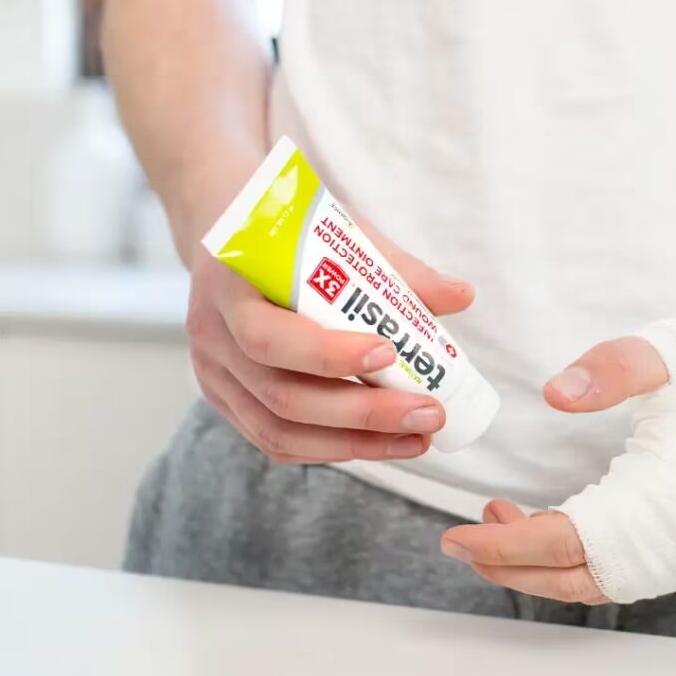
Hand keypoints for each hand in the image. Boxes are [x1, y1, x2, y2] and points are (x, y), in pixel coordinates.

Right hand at [186, 218, 474, 463]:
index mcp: (229, 287)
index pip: (268, 337)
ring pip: (281, 431)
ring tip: (417, 438)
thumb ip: (397, 268)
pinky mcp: (228, 401)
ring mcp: (214, 376)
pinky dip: (333, 448)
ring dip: (357, 443)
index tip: (389, 352)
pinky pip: (278, 441)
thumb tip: (463, 296)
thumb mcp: (339, 232)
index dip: (327, 355)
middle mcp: (212, 338)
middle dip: (363, 413)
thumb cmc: (289, 229)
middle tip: (428, 412)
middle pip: (283, 396)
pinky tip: (383, 443)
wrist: (227, 227)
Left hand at [440, 337, 669, 602]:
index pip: (567, 542)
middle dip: (513, 566)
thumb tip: (553, 394)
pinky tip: (559, 523)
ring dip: (546, 564)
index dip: (506, 546)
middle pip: (577, 578)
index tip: (459, 536)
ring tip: (502, 522)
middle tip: (463, 540)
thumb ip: (613, 369)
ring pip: (603, 581)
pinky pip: (630, 571)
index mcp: (666, 497)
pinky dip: (584, 558)